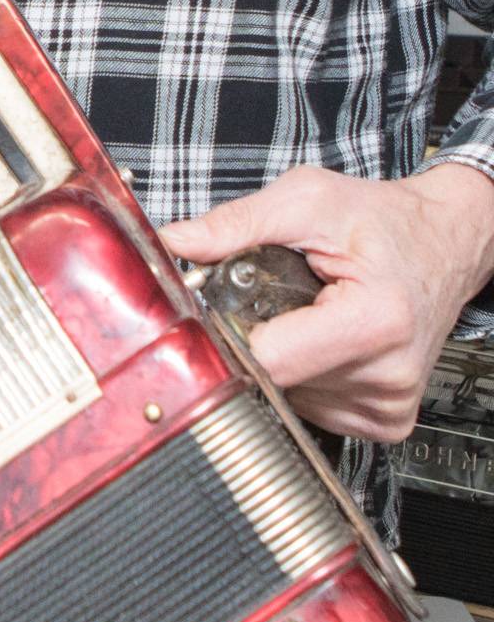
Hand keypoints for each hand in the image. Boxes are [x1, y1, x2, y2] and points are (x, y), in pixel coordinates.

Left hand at [162, 161, 493, 443]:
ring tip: (312, 314)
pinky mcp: (386, 421)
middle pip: (274, 380)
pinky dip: (309, 374)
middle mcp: (388, 374)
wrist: (443, 245)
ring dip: (286, 357)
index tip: (232, 304)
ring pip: (290, 397)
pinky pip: (316, 409)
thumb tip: (178, 242)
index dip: (234, 330)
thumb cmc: (383, 222)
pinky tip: (327, 341)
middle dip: (260, 338)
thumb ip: (238, 222)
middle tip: (281, 299)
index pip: (266, 359)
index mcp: (375, 320)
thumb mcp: (309, 200)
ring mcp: (389, 404)